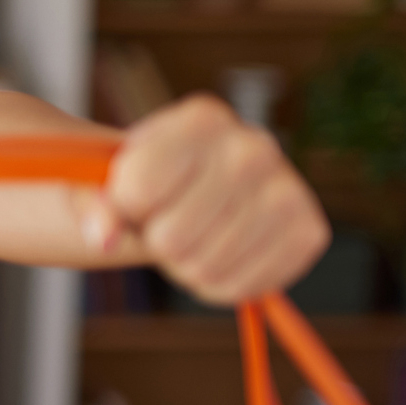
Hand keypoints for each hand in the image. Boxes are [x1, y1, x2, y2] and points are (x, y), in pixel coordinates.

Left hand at [77, 93, 329, 304]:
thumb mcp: (106, 181)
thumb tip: (102, 238)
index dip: (123, 204)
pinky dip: (219, 283)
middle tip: (163, 220)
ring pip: (205, 266)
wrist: (193, 190)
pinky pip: (244, 286)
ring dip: (184, 265)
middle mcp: (255, 145)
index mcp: (203, 118)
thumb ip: (95, 205)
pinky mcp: (309, 232)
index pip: (138, 188)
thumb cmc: (143, 180)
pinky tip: (218, 253)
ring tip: (190, 235)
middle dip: (154, 239)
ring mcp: (289, 188)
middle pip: (171, 237)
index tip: (132, 193)